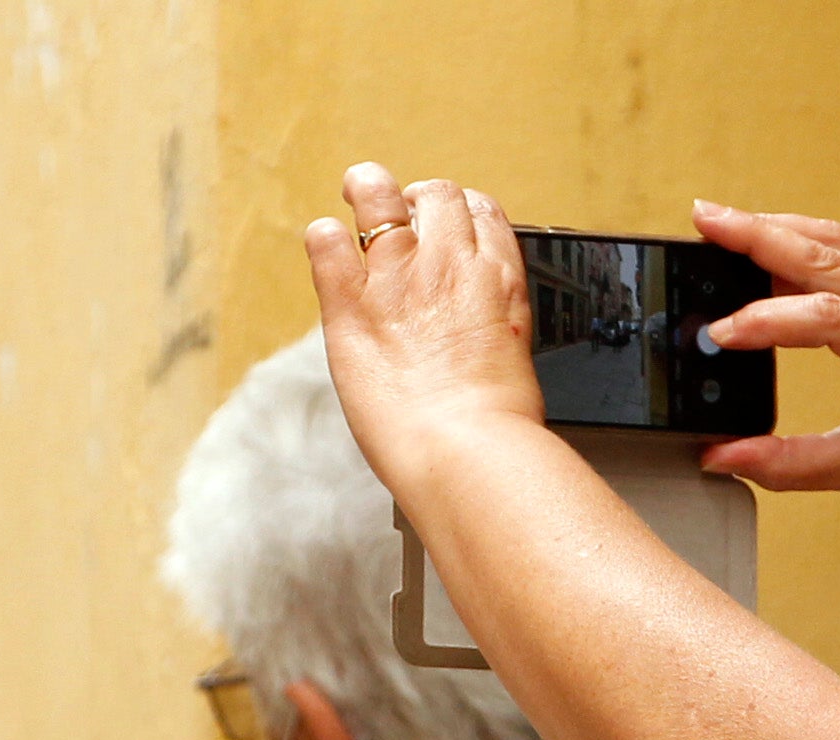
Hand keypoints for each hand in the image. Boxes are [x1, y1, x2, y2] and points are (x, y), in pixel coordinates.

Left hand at [304, 165, 545, 489]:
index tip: (445, 224)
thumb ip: (492, 328)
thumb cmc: (497, 424)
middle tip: (400, 209)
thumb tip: (477, 336)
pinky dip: (323, 238)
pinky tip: (325, 242)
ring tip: (359, 190)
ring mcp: (398, 280)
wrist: (467, 450)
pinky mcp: (350, 307)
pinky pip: (328, 245)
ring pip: (380, 199)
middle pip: (437, 195)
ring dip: (367, 189)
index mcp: (498, 279)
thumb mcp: (516, 359)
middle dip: (417, 196)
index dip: (461, 211)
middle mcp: (449, 266)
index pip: (482, 212)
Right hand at [687, 201, 839, 539]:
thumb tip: (720, 456)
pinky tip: (768, 248)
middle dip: (759, 236)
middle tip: (704, 220)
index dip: (765, 321)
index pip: (827, 316)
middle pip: (828, 256)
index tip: (717, 336)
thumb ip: (783, 464)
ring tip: (724, 226)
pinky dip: (806, 246)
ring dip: (780, 230)